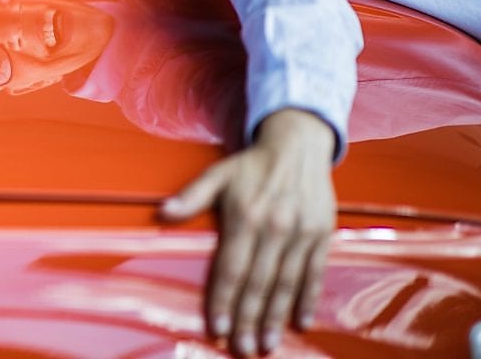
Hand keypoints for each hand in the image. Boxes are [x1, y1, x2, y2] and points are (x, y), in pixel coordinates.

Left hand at [160, 109, 336, 355]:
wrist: (298, 145)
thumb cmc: (251, 165)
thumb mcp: (217, 175)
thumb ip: (191, 197)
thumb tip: (162, 213)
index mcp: (246, 216)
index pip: (231, 267)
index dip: (224, 299)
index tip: (217, 327)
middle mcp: (275, 228)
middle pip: (259, 282)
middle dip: (249, 319)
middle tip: (242, 348)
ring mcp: (301, 233)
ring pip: (287, 283)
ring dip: (276, 317)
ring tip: (266, 344)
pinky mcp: (322, 235)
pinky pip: (314, 274)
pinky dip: (308, 299)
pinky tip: (300, 322)